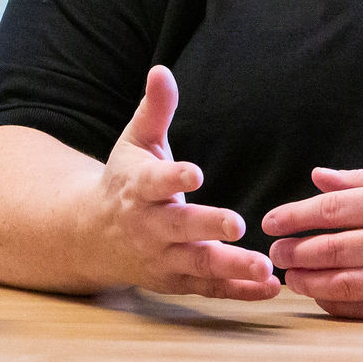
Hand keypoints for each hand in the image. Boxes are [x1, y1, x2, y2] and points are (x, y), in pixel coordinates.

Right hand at [93, 67, 278, 300]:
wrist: (91, 235)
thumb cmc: (124, 181)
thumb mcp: (135, 142)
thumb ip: (154, 110)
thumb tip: (161, 70)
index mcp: (138, 188)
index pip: (155, 181)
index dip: (174, 178)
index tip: (195, 173)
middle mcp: (149, 226)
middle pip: (180, 228)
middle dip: (207, 227)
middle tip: (237, 224)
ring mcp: (162, 258)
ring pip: (197, 265)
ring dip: (231, 267)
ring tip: (264, 267)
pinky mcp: (176, 280)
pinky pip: (209, 289)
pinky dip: (239, 291)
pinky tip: (271, 288)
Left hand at [261, 163, 362, 318]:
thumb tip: (318, 177)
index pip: (332, 209)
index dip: (296, 216)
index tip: (271, 222)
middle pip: (333, 247)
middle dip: (296, 251)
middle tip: (274, 253)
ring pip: (346, 281)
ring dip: (311, 281)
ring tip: (290, 277)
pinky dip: (339, 304)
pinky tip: (321, 296)